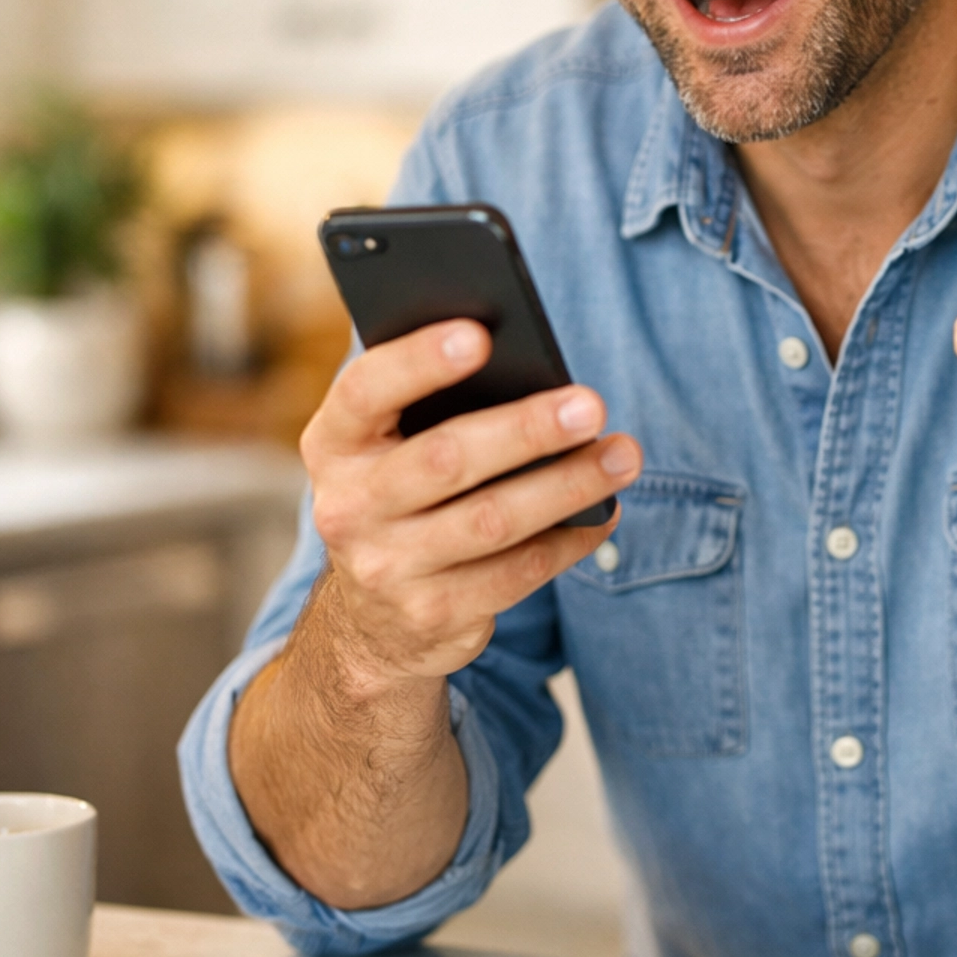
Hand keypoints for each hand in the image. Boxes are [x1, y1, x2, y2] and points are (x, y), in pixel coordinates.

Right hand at [303, 320, 641, 689]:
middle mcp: (348, 508)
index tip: (480, 336)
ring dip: (567, 485)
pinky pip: (516, 573)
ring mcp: (387, 569)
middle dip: (525, 429)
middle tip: (590, 405)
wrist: (373, 621)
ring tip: (622, 456)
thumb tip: (531, 370)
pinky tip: (604, 513)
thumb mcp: (390, 449)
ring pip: (492, 521)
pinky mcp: (434, 615)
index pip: (365, 391)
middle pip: (445, 459)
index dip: (418, 362)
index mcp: (334, 445)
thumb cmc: (404, 495)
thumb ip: (431, 407)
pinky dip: (569, 540)